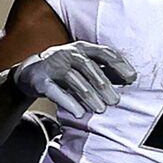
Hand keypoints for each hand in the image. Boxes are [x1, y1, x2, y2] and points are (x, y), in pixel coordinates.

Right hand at [12, 42, 134, 118]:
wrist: (30, 74)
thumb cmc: (65, 72)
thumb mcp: (84, 68)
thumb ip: (104, 71)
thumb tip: (131, 79)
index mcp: (82, 49)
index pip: (103, 52)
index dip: (119, 64)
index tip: (132, 78)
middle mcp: (68, 53)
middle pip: (89, 67)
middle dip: (104, 84)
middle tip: (115, 101)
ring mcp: (53, 65)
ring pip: (74, 79)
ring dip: (88, 95)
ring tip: (100, 109)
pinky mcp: (41, 80)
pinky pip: (55, 91)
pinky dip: (68, 102)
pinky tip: (79, 113)